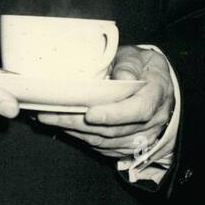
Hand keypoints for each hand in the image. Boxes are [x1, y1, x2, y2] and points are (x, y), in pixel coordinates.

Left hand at [37, 46, 174, 162]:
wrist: (157, 87)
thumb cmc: (144, 69)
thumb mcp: (141, 57)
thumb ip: (129, 64)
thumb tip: (121, 76)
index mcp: (156, 94)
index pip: (139, 110)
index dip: (115, 114)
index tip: (90, 113)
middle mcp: (151, 122)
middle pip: (114, 129)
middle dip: (80, 123)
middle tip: (50, 113)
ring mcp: (140, 138)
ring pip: (105, 141)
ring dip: (74, 131)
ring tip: (48, 118)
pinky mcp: (127, 147)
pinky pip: (102, 147)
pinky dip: (80, 137)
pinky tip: (62, 126)